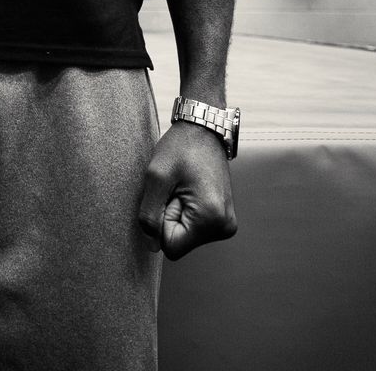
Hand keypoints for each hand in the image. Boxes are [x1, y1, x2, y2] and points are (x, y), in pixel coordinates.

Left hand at [138, 123, 236, 260]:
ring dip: (176, 212)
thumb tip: (152, 247)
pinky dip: (185, 210)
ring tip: (183, 186)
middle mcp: (224, 227)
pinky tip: (189, 188)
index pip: (170, 247)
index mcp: (212, 219)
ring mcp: (226, 223)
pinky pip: (193, 226)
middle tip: (177, 187)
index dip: (161, 221)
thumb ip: (149, 215)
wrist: (203, 128)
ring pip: (185, 234)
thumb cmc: (180, 147)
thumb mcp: (156, 177)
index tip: (170, 194)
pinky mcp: (222, 217)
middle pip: (179, 242)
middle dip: (170, 216)